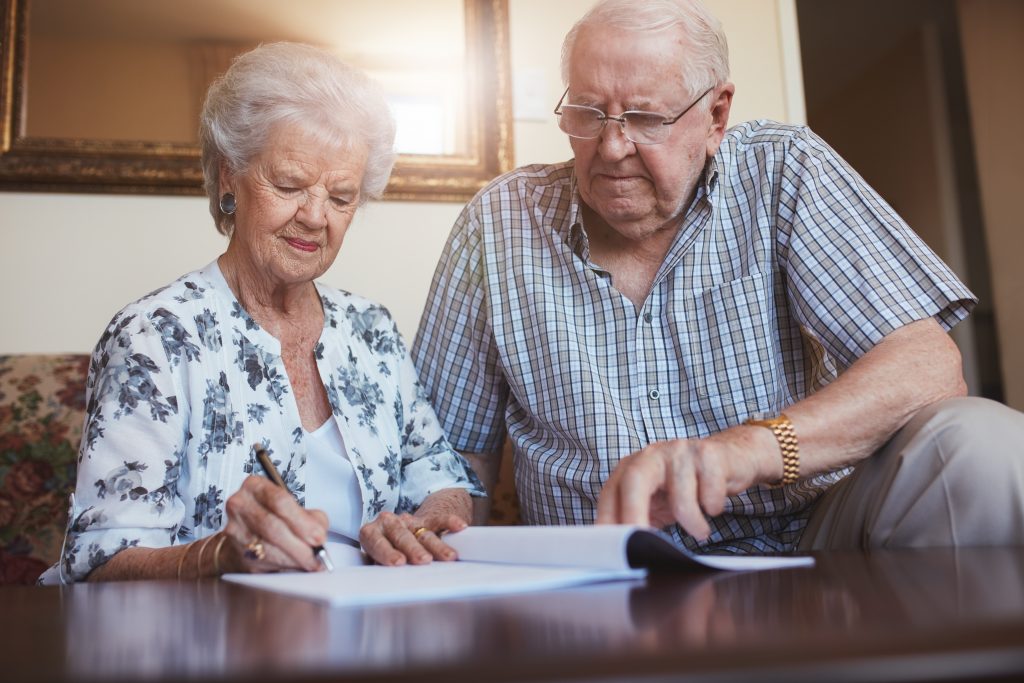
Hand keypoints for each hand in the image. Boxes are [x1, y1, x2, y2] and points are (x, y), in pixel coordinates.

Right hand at [221, 474, 328, 572]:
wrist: (245, 535)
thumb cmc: (273, 517)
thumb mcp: (294, 509)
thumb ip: (311, 518)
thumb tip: (318, 536)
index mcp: (256, 486)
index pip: (280, 502)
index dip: (302, 522)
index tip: (319, 537)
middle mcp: (241, 504)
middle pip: (272, 527)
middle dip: (299, 545)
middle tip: (317, 557)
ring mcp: (235, 529)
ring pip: (266, 549)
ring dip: (292, 560)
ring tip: (309, 564)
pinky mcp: (234, 553)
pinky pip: (261, 563)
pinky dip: (282, 567)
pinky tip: (295, 568)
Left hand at [359, 489, 471, 565]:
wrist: (396, 529)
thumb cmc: (383, 553)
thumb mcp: (374, 560)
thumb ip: (378, 568)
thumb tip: (384, 586)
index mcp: (371, 534)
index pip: (376, 541)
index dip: (386, 551)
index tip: (399, 562)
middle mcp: (389, 524)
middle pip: (401, 535)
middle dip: (413, 548)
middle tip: (423, 560)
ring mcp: (409, 521)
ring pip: (423, 533)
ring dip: (436, 545)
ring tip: (449, 557)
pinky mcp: (427, 519)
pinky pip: (439, 519)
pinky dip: (449, 522)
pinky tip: (459, 526)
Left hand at [596, 426, 778, 539]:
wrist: (732, 457)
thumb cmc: (689, 485)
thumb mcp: (658, 501)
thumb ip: (639, 518)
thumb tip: (623, 552)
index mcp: (633, 466)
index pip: (611, 492)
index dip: (607, 519)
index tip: (609, 546)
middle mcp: (652, 455)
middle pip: (634, 481)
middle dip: (634, 514)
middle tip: (641, 544)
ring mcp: (679, 451)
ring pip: (680, 496)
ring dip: (692, 522)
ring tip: (700, 532)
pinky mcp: (708, 454)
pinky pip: (710, 493)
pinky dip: (714, 507)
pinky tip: (714, 505)